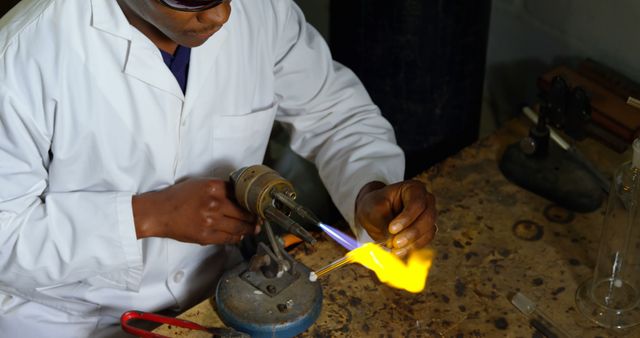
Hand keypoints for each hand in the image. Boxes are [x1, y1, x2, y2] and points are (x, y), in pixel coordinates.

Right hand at [132, 178, 257, 244]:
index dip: (252, 201)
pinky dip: (237, 237)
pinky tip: (240, 236)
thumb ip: (220, 189)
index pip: (241, 194)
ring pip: (239, 226)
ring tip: (255, 228)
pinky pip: (229, 238)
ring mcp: (211, 220)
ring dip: (250, 229)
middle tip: (260, 219)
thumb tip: (239, 196)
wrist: (159, 212)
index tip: (258, 204)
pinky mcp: (206, 235)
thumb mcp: (200, 185)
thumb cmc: (177, 197)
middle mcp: (215, 203)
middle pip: (244, 211)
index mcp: (214, 187)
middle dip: (255, 217)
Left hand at [355, 180, 436, 255]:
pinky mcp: (426, 231)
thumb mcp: (374, 210)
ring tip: (395, 250)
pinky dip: (413, 248)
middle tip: (395, 243)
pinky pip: (425, 241)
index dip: (407, 218)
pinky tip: (399, 253)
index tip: (391, 229)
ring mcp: (428, 216)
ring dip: (413, 243)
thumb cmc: (374, 206)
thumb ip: (384, 223)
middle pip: (428, 217)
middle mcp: (426, 201)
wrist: (374, 214)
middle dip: (412, 233)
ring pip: (429, 231)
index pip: (417, 203)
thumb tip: (393, 241)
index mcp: (414, 189)